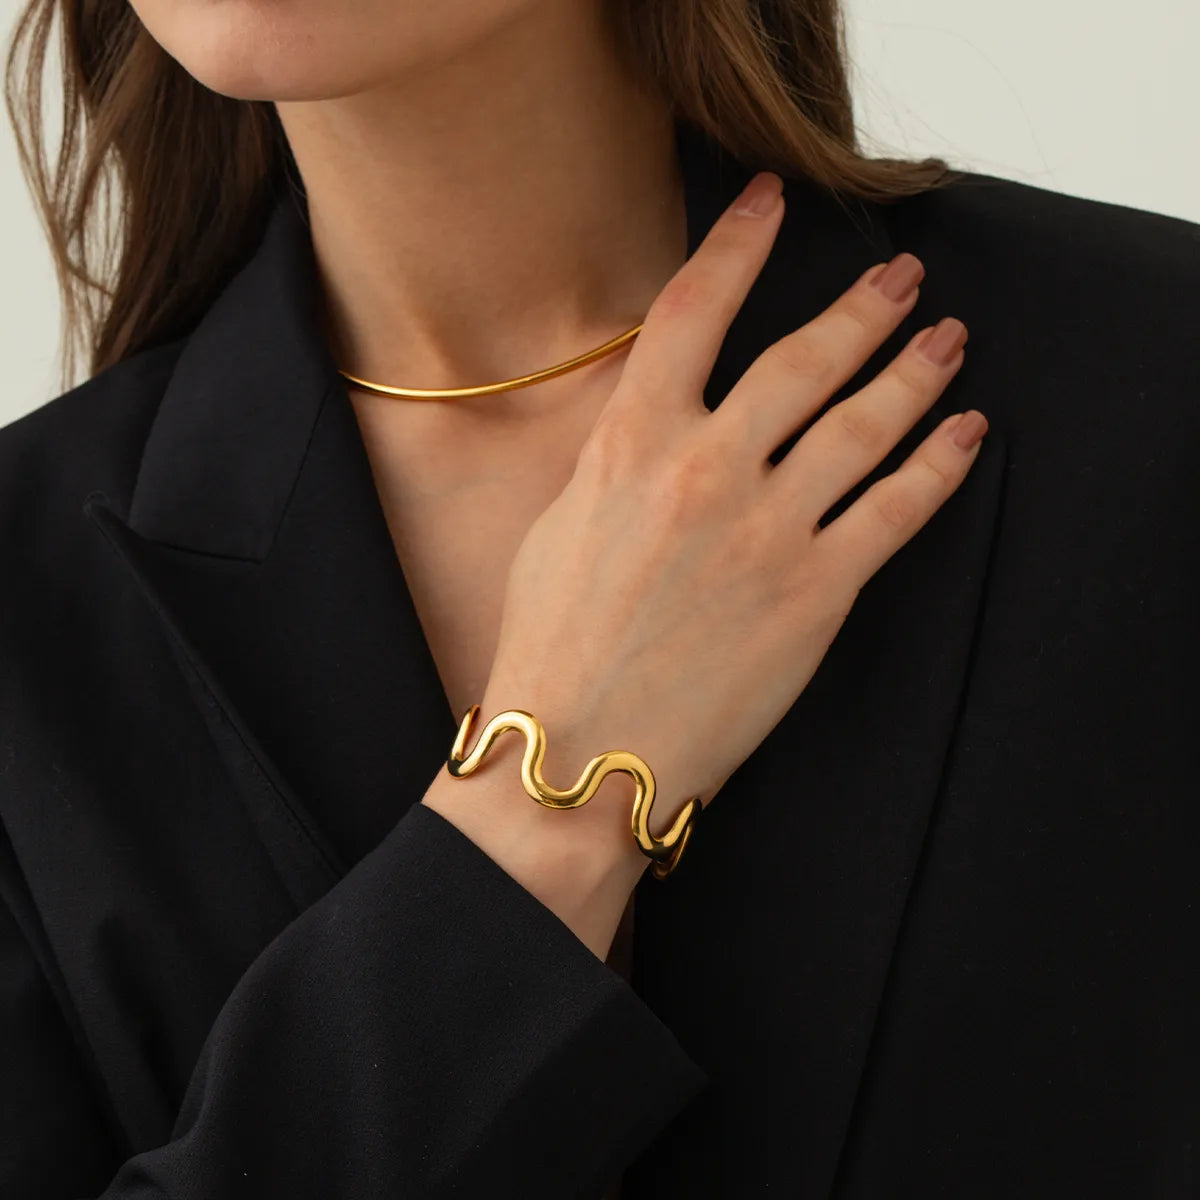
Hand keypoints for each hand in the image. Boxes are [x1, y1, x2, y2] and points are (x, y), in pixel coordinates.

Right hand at [466, 170, 985, 875]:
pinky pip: (893, 510)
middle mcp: (703, 470)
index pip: (691, 312)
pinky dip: (938, 467)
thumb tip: (656, 421)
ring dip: (913, 374)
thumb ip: (615, 462)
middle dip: (860, 308)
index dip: (736, 245)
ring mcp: (765, 530)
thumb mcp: (560, 528)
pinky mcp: (814, 594)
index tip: (769, 202)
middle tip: (899, 279)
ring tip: (946, 341)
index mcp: (628, 446)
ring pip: (862, 425)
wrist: (577, 753)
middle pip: (802, 359)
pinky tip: (965, 436)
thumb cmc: (551, 648)